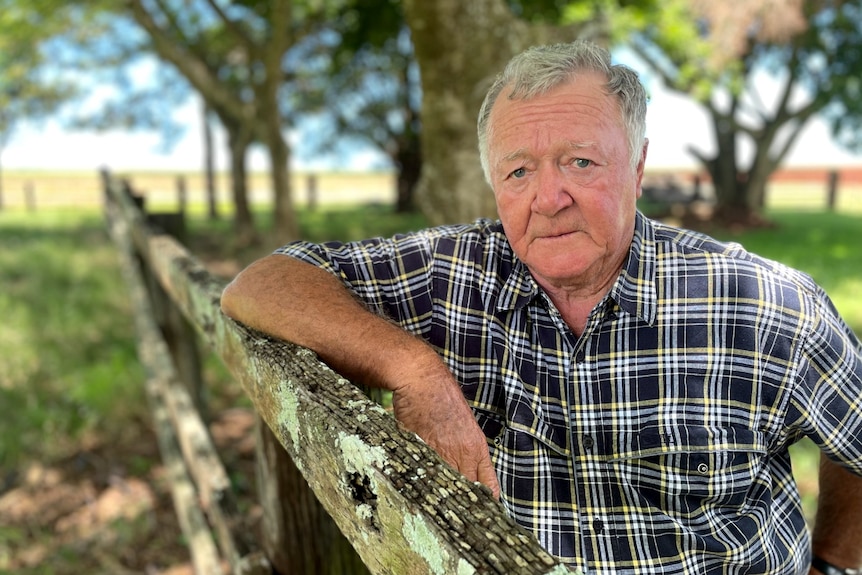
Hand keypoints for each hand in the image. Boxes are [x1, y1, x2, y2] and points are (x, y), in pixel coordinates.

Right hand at [390, 364, 500, 498]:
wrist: (423, 380)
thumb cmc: (442, 397)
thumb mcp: (463, 423)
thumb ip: (464, 447)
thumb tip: (462, 467)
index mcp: (477, 447)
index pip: (487, 484)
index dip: (486, 501)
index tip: (483, 511)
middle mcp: (463, 453)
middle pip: (466, 489)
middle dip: (463, 502)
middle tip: (458, 516)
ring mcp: (442, 452)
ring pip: (446, 485)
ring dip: (442, 495)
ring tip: (437, 508)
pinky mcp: (422, 449)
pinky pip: (425, 473)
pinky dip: (423, 483)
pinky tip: (418, 490)